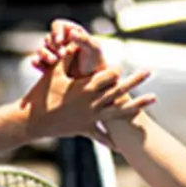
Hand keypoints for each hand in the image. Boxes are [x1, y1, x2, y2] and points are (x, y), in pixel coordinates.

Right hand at [21, 57, 153, 139]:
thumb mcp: (54, 72)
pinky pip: (100, 135)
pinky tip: (121, 146)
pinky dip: (110, 140)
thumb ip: (67, 57)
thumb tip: (74, 40)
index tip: (118, 68)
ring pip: (119, 111)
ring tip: (153, 98)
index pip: (108, 76)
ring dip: (137, 105)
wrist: (32, 121)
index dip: (113, 71)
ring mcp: (91, 117)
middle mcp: (92, 103)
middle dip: (135, 80)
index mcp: (86, 87)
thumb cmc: (41, 93)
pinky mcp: (85, 129)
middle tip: (148, 71)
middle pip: (119, 90)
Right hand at [31, 19, 104, 77]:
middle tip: (61, 55)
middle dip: (53, 46)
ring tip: (53, 61)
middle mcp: (60, 42)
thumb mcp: (94, 50)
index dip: (56, 31)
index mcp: (71, 32)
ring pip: (41, 49)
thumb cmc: (96, 63)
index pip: (58, 25)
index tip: (60, 41)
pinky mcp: (47, 66)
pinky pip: (37, 61)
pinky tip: (38, 65)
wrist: (93, 83)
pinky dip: (36, 62)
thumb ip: (85, 40)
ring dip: (44, 54)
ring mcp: (52, 53)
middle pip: (48, 38)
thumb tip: (71, 32)